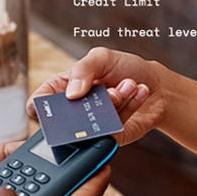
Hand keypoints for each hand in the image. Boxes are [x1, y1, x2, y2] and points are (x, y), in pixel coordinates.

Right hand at [29, 46, 160, 144]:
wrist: (157, 86)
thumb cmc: (125, 68)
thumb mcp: (101, 58)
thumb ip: (83, 69)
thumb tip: (70, 94)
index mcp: (63, 89)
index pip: (39, 103)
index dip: (39, 106)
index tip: (54, 101)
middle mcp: (74, 110)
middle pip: (64, 118)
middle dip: (89, 101)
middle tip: (110, 88)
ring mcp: (91, 127)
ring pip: (91, 123)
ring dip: (115, 100)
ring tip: (129, 84)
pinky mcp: (109, 138)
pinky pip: (113, 127)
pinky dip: (128, 106)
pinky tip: (138, 91)